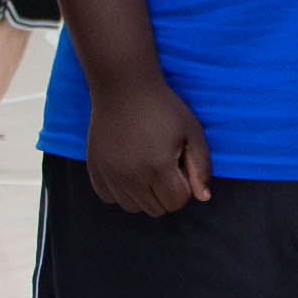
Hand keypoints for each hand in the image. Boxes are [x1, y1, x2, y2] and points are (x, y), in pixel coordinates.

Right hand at [84, 73, 212, 215]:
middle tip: (165, 163)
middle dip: (167, 193)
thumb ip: (200, 167)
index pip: (177, 202)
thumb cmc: (163, 108)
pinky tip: (128, 169)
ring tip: (147, 166)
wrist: (123, 88)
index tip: (180, 164)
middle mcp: (130, 176)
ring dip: (145, 194)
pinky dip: (121, 191)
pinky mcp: (94, 170)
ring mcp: (109, 175)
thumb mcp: (192, 133)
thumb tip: (203, 198)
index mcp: (157, 167)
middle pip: (156, 209)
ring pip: (133, 207)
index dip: (185, 186)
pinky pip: (110, 198)